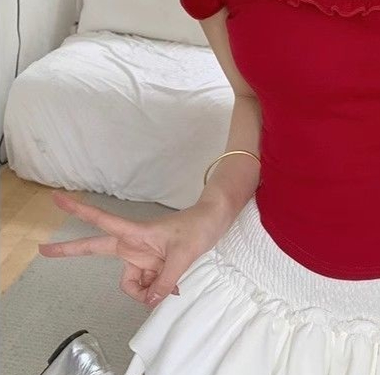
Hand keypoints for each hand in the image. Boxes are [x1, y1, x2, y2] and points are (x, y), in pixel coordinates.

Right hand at [38, 190, 224, 307]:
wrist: (215, 221)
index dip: (79, 210)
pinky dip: (156, 292)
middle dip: (71, 250)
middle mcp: (133, 244)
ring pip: (130, 283)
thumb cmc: (198, 227)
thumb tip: (150, 301)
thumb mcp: (184, 254)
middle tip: (43, 249)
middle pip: (97, 249)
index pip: (102, 221)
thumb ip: (165, 281)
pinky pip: (146, 286)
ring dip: (144, 292)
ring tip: (169, 287)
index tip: (57, 198)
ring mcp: (142, 256)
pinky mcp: (152, 265)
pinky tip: (173, 290)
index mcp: (136, 232)